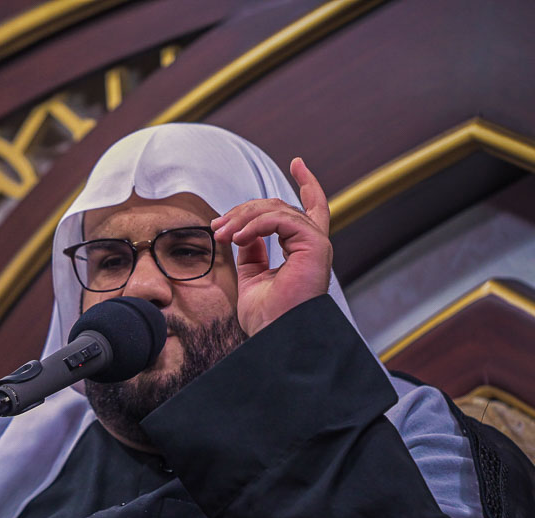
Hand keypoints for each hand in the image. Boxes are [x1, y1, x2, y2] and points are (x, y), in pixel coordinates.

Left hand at [211, 157, 332, 335]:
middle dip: (244, 211)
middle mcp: (314, 245)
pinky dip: (254, 224)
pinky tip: (235, 237)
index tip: (298, 162)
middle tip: (217, 227)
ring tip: (220, 234)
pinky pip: (279, 219)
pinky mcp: (314, 246)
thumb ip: (252, 254)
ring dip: (242, 217)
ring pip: (277, 209)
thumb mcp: (252, 280)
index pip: (310, 209)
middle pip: (279, 207)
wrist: (277, 338)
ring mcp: (316, 244)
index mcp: (304, 252)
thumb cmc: (267, 320)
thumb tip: (245, 233)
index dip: (307, 184)